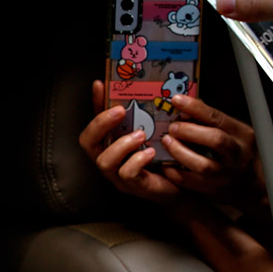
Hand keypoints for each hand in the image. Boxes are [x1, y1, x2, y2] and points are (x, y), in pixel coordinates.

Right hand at [79, 81, 183, 205]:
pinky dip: (137, 161)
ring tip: (141, 135)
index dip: (94, 103)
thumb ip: (146, 114)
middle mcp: (109, 159)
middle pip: (87, 142)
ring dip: (121, 144)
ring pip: (104, 161)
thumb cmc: (166, 155)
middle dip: (100, 123)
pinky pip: (126, 174)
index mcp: (110, 143)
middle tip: (121, 110)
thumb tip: (146, 87)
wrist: (184, 184)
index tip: (100, 84)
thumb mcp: (155, 130)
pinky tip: (151, 152)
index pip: (95, 119)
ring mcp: (118, 176)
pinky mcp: (134, 187)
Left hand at [160, 95, 264, 209]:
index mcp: (242, 135)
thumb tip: (187, 106)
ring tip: (167, 142)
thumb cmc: (241, 151)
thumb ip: (215, 121)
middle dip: (190, 131)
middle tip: (172, 127)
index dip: (196, 108)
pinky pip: (191, 182)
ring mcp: (226, 174)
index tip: (177, 100)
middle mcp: (236, 154)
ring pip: (203, 165)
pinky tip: (165, 164)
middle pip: (215, 140)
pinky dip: (175, 172)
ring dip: (180, 152)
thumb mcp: (237, 132)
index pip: (218, 118)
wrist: (254, 184)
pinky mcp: (214, 190)